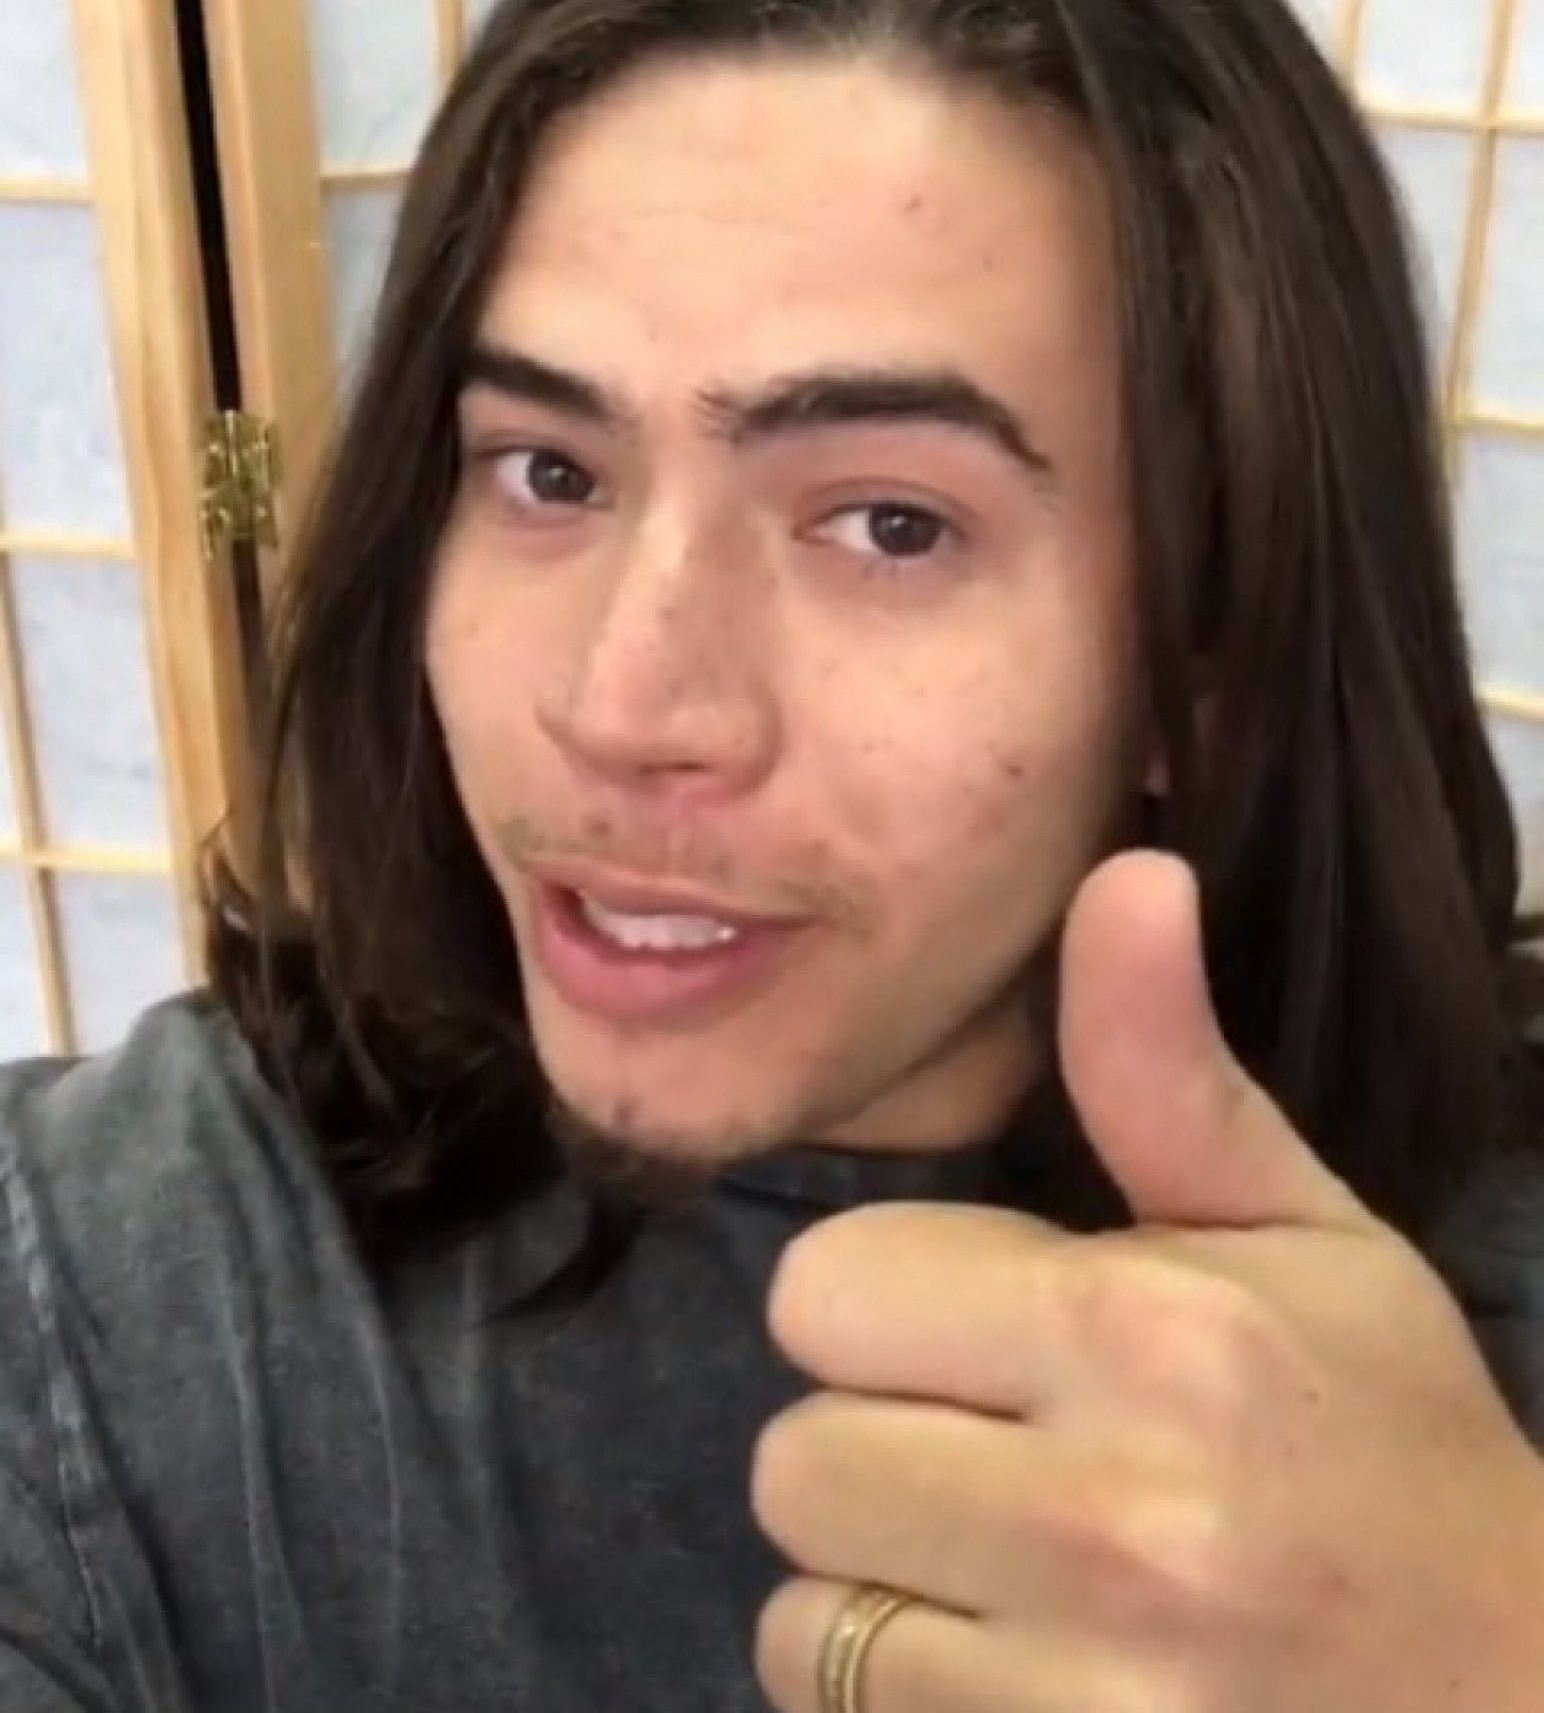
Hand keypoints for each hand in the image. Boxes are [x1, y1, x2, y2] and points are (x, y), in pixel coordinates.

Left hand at [752, 851, 1543, 1712]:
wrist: (1515, 1701)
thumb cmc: (1391, 1441)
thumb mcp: (1301, 1231)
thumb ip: (1166, 1066)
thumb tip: (1127, 865)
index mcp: (1151, 1333)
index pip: (824, 1291)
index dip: (892, 1308)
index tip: (988, 1333)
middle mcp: (1112, 1521)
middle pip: (794, 1457)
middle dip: (879, 1444)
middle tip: (1007, 1458)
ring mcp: (1084, 1701)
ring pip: (806, 1609)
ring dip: (881, 1583)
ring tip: (1017, 1573)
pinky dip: (903, 1696)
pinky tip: (1024, 1672)